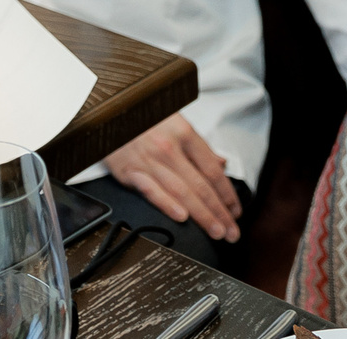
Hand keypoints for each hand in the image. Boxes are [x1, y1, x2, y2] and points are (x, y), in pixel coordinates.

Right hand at [103, 113, 240, 242]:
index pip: (213, 170)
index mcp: (184, 134)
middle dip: (220, 212)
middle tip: (231, 232)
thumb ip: (199, 146)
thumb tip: (222, 163)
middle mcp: (169, 148)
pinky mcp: (130, 171)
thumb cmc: (145, 119)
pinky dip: (168, 204)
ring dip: (202, 215)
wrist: (110, 113)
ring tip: (216, 231)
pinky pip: (152, 191)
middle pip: (201, 186)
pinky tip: (182, 218)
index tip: (236, 210)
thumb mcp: (177, 123)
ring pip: (182, 192)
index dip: (227, 193)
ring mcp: (150, 160)